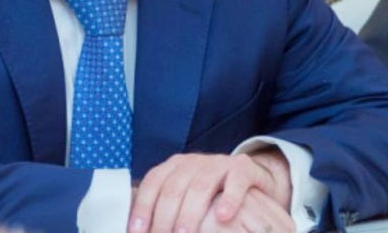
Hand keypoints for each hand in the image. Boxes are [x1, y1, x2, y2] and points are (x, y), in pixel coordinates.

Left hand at [128, 150, 291, 232]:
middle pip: (174, 187)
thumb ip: (166, 208)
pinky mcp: (243, 169)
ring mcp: (219, 163)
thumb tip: (139, 232)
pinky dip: (229, 198)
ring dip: (190, 211)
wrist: (250, 178)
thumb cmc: (212, 194)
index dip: (143, 206)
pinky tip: (223, 217)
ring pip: (201, 185)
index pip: (153, 182)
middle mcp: (195, 161)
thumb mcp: (186, 196)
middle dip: (164, 216)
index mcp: (176, 166)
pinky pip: (236, 181)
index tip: (137, 231)